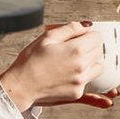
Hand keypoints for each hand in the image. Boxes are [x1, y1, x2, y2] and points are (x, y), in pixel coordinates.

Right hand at [0, 22, 115, 109]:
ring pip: (98, 68)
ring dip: (91, 64)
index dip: (89, 35)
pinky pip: (89, 84)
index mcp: (76, 50)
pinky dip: (86, 81)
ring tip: (74, 62)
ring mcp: (81, 81)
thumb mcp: (48, 37)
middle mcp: (82, 66)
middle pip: (99, 52)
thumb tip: (86, 25)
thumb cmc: (30, 61)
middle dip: (90, 48)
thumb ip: (70, 29)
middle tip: (75, 48)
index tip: (81, 37)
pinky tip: (83, 85)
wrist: (20, 86)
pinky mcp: (77, 93)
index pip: (98, 37)